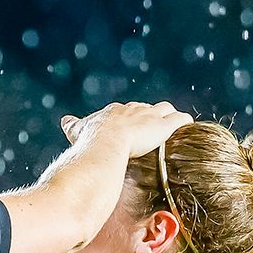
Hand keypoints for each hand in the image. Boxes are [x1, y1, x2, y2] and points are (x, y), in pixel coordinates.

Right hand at [59, 101, 191, 157]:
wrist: (104, 144)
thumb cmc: (90, 139)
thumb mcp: (77, 130)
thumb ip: (72, 124)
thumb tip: (64, 120)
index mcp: (115, 111)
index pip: (126, 110)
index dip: (130, 119)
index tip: (132, 127)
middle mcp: (134, 110)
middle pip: (147, 108)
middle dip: (150, 117)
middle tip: (153, 129)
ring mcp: (150, 116)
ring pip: (166, 110)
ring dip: (169, 117)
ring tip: (173, 128)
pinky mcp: (164, 126)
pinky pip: (181, 120)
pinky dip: (185, 124)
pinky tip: (187, 130)